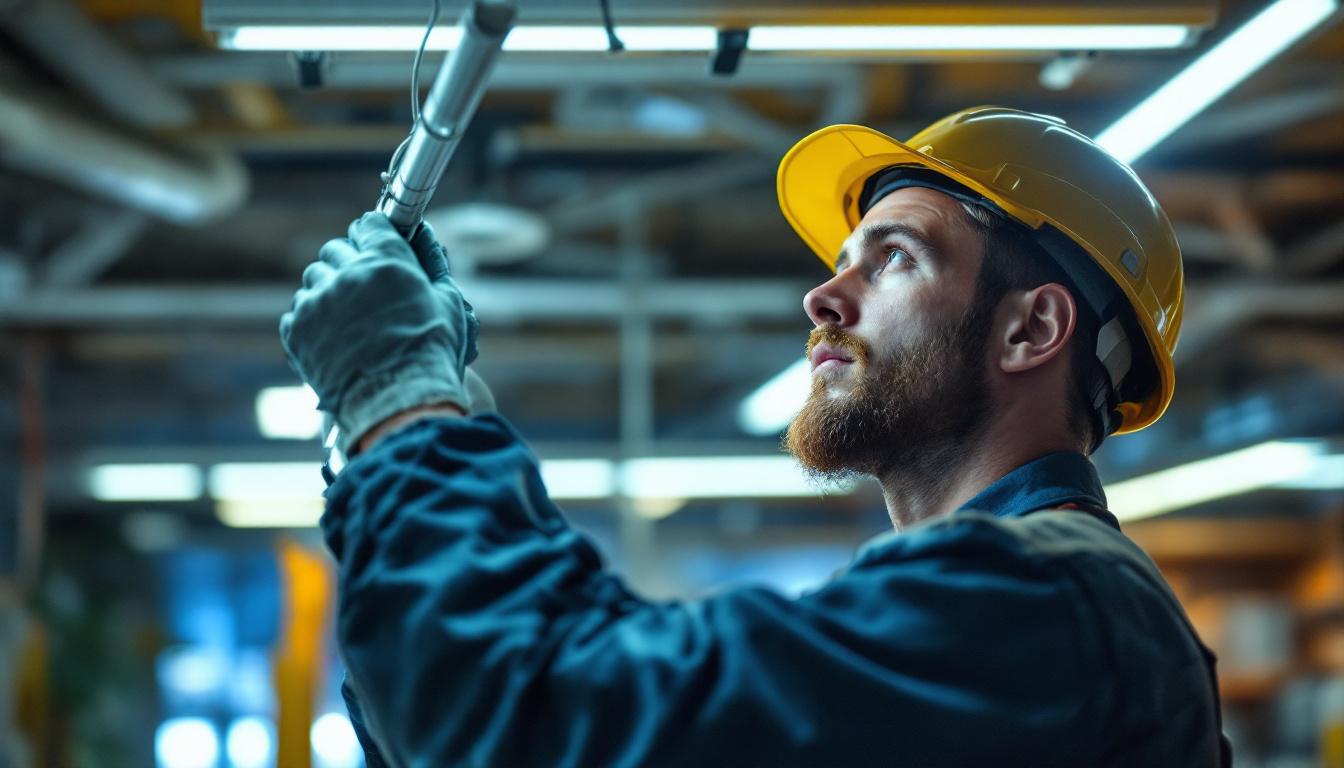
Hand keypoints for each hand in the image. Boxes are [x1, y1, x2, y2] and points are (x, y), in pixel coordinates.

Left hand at [279, 212, 478, 453]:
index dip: (374, 235)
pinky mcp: (298, 331)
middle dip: (349, 263)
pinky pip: (297, 311)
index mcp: (386, 261)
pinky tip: (333, 338)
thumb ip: (433, 265)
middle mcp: (348, 274)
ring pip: (314, 279)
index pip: (368, 224)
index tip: (377, 247)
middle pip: (335, 250)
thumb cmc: (432, 355)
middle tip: (364, 288)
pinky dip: (311, 320)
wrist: (398, 404)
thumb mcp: (447, 304)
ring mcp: (318, 302)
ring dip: (328, 291)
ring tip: (348, 319)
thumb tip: (426, 237)